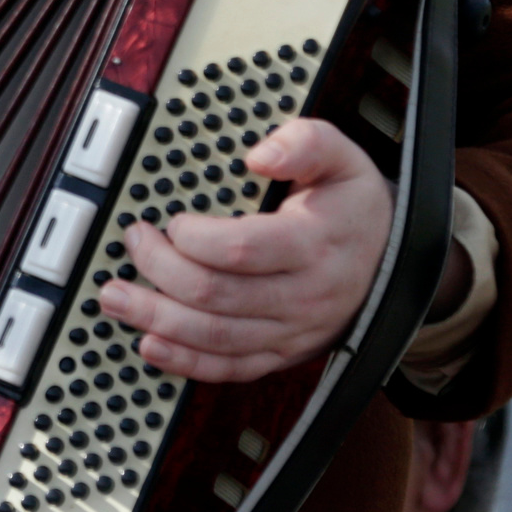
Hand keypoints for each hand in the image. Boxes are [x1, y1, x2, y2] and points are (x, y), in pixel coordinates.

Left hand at [97, 117, 391, 382]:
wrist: (395, 261)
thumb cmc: (354, 205)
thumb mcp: (341, 156)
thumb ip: (303, 142)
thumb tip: (258, 155)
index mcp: (314, 243)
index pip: (242, 250)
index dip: (194, 238)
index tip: (171, 220)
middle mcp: (303, 296)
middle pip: (217, 296)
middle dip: (160, 271)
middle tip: (133, 242)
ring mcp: (292, 331)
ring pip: (216, 338)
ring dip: (157, 319)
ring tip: (117, 297)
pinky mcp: (282, 353)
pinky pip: (230, 369)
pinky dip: (185, 362)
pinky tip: (150, 344)